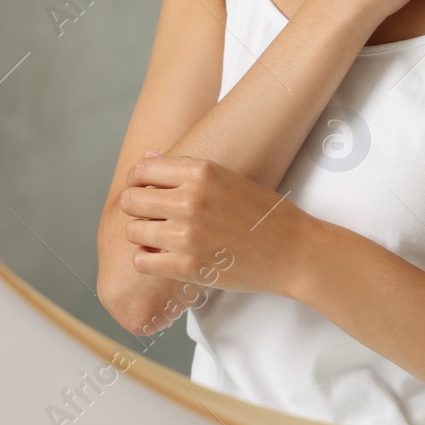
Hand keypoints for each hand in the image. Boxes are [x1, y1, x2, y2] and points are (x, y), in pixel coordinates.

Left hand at [119, 153, 309, 300]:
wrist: (293, 250)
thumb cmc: (264, 214)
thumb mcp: (228, 179)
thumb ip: (185, 170)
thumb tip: (147, 158)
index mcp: (202, 172)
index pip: (142, 170)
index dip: (138, 181)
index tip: (145, 190)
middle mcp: (191, 200)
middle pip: (131, 200)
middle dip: (139, 209)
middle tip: (155, 217)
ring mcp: (187, 235)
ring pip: (133, 232)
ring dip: (144, 236)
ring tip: (163, 238)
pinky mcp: (188, 266)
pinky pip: (142, 262)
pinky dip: (149, 261)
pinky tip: (166, 257)